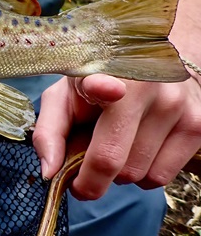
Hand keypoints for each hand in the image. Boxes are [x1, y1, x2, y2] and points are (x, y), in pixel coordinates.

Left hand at [33, 73, 200, 198]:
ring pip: (138, 175)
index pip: (103, 82)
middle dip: (93, 174)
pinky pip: (161, 177)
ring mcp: (177, 105)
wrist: (154, 58)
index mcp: (103, 72)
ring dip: (121, 172)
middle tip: (88, 157)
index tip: (110, 89)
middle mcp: (145, 85)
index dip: (102, 88)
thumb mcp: (64, 97)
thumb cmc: (98, 83)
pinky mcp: (199, 124)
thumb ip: (49, 133)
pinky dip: (145, 173)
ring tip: (120, 141)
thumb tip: (50, 173)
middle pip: (112, 160)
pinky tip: (142, 146)